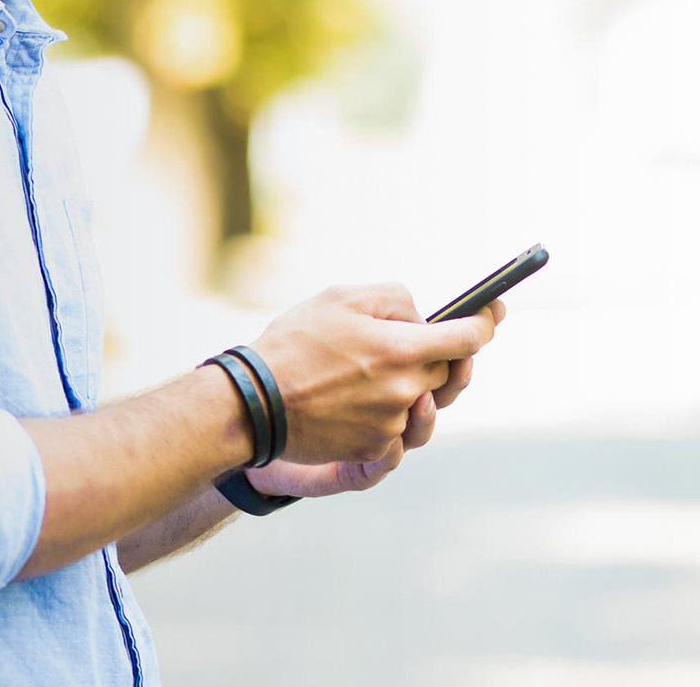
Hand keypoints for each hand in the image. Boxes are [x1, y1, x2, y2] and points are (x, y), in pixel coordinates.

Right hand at [245, 284, 498, 466]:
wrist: (253, 403)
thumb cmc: (293, 344)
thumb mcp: (340, 298)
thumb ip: (395, 299)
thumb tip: (423, 318)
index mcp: (403, 349)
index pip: (469, 337)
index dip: (486, 321)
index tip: (494, 311)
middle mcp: (407, 391)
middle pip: (447, 371)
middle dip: (435, 354)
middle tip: (408, 342)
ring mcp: (393, 425)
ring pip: (420, 400)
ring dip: (404, 384)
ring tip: (365, 372)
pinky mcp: (374, 450)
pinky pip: (395, 428)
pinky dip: (380, 411)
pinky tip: (347, 398)